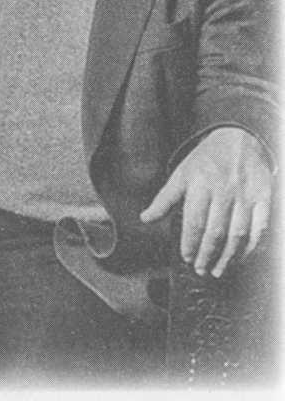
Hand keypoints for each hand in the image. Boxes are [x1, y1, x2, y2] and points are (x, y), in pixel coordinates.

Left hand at [140, 127, 271, 277]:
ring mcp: (246, 194)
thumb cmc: (206, 160)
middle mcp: (223, 189)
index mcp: (200, 182)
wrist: (238, 138)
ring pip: (238, 234)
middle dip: (206, 255)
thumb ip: (164, 198)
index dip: (189, 243)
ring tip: (218, 270)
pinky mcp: (264, 197)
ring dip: (228, 257)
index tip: (186, 257)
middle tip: (200, 270)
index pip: (194, 220)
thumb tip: (145, 218)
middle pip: (215, 231)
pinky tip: (241, 257)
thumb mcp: (181, 173)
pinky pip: (260, 228)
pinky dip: (251, 247)